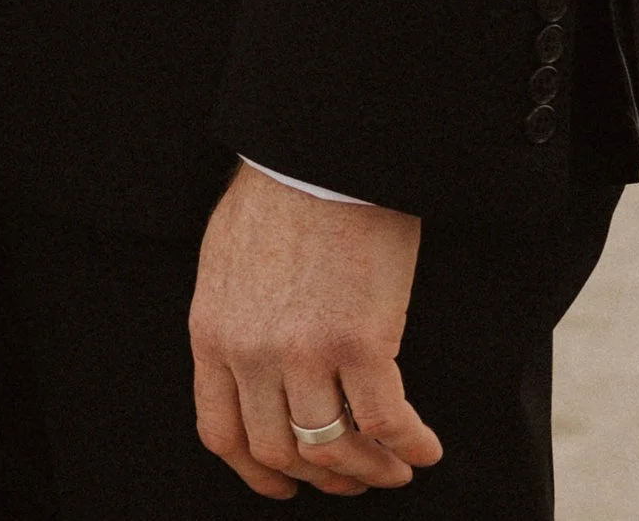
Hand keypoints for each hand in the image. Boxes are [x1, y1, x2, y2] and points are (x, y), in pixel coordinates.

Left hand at [191, 168, 441, 496]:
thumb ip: (233, 322)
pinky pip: (384, 422)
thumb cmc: (279, 193)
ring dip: (370, 470)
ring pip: (334, 449)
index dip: (258, 473)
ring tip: (395, 466)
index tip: (287, 486)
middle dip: (322, 476)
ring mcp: (303, 352)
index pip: (223, 433)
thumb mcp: (226, 262)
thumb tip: (252, 372)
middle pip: (280, 451)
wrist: (318, 151)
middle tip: (354, 477)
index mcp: (212, 332)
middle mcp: (250, 353)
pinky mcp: (359, 342)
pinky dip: (409, 445)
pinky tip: (425, 446)